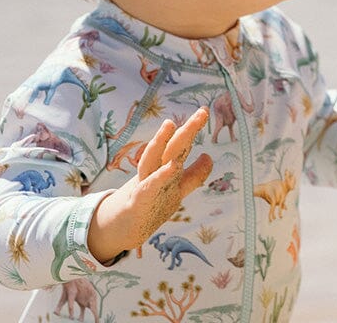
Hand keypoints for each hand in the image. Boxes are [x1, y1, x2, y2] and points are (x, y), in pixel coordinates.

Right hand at [87, 108, 212, 263]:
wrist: (128, 227)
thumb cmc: (154, 202)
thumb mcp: (178, 188)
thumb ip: (194, 174)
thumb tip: (208, 156)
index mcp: (166, 164)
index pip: (181, 144)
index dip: (192, 127)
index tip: (204, 109)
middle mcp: (156, 169)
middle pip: (172, 147)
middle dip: (187, 130)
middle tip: (202, 112)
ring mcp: (146, 182)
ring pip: (153, 159)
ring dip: (161, 141)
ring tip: (170, 124)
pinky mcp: (140, 200)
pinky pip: (151, 186)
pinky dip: (161, 176)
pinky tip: (173, 167)